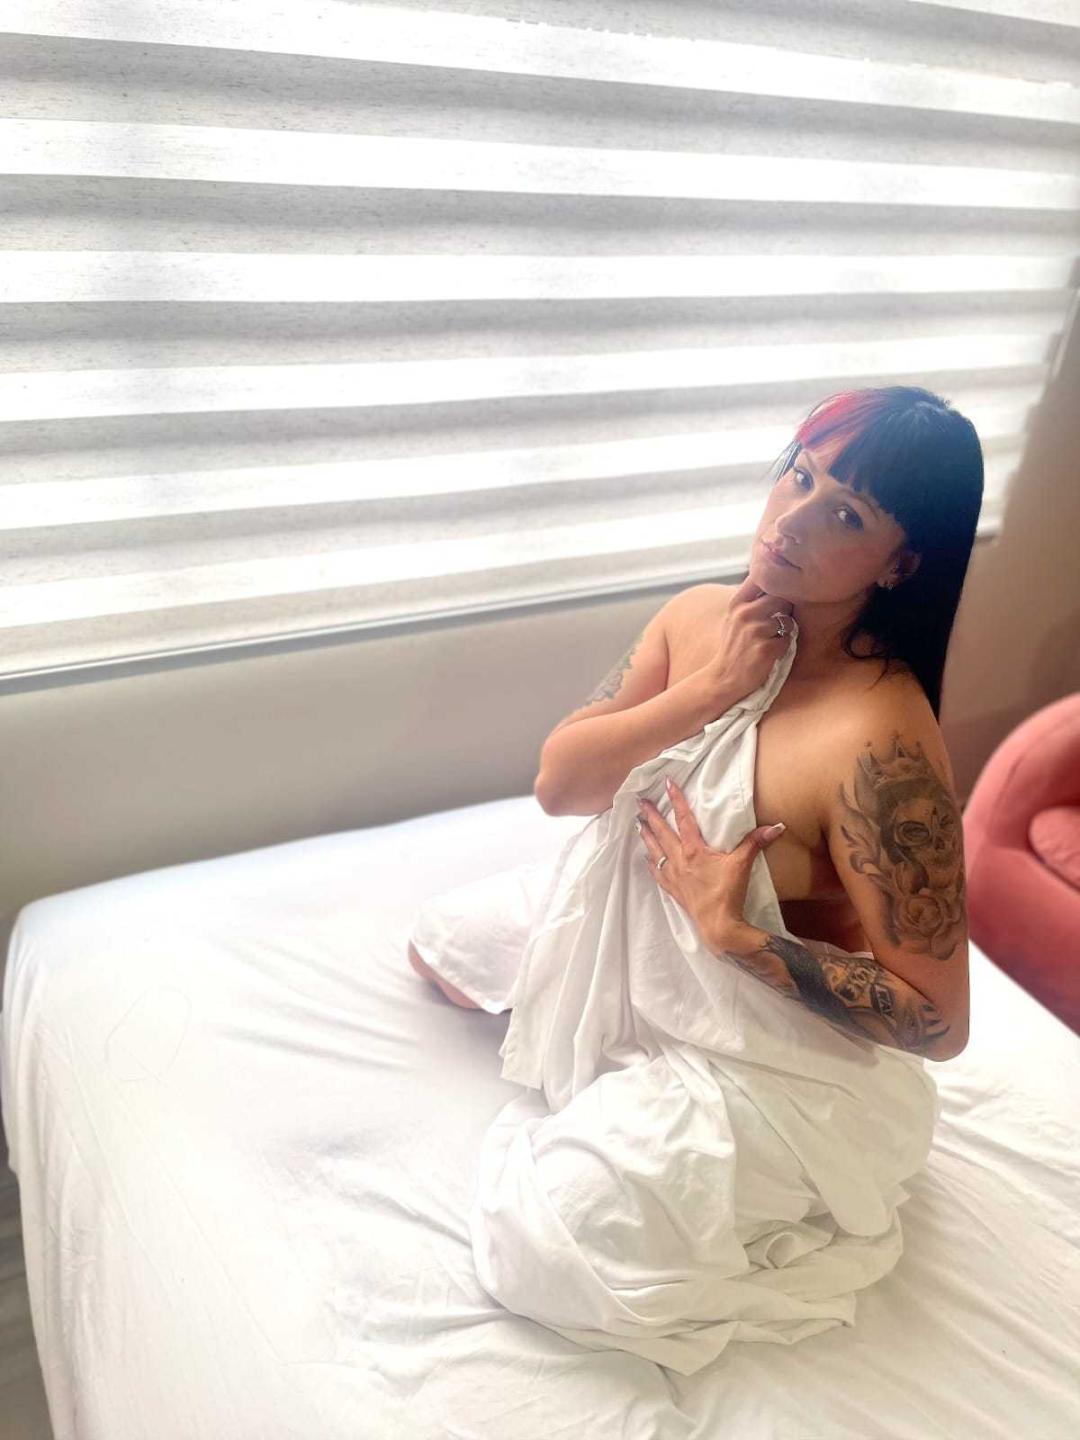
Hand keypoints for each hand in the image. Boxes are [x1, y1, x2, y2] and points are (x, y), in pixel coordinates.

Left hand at [635, 777, 785, 953]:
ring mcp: (674, 876)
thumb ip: (755, 842)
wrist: (718, 925)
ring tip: (637, 824)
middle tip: (639, 801)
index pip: (683, 819)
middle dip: (651, 815)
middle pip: (662, 833)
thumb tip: (776, 826)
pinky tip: (646, 858)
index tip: (666, 783)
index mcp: (693, 850)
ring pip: (655, 851)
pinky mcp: (674, 890)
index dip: (676, 800)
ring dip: (646, 836)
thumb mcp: (742, 864)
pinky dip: (651, 863)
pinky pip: (657, 873)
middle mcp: (679, 860)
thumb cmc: (728, 893)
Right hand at [703, 575, 794, 705]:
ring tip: (771, 641)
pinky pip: (788, 641)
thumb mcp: (734, 618)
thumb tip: (776, 581)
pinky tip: (770, 654)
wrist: (724, 678)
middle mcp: (744, 614)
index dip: (776, 586)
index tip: (777, 596)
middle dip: (786, 610)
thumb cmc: (734, 647)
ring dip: (785, 632)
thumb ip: (750, 600)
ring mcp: (755, 632)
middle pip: (782, 599)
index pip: (763, 580)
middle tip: (779, 623)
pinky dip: (783, 648)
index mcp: (736, 604)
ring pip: (787, 622)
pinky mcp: (765, 649)